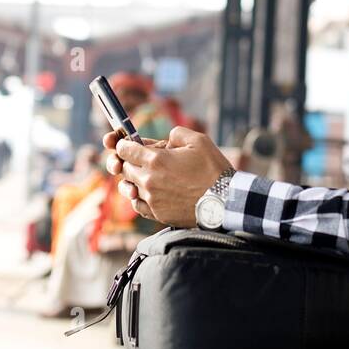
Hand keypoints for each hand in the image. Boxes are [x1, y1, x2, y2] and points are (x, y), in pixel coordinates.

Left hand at [103, 126, 232, 227]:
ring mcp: (152, 199)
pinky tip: (149, 193)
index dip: (124, 144)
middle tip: (141, 159)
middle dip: (130, 162)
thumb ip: (176, 134)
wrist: (225, 201)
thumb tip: (166, 140)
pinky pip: (138, 205)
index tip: (127, 144)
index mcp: (156, 160)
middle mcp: (149, 180)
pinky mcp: (157, 214)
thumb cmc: (213, 169)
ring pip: (129, 187)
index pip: (125, 150)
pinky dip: (139, 197)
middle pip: (125, 168)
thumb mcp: (198, 140)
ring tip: (146, 176)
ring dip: (134, 180)